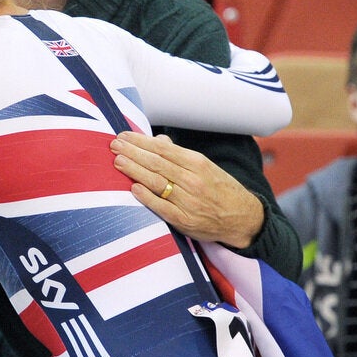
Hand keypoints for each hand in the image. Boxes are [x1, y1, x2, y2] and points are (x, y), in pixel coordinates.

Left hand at [110, 132, 264, 247]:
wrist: (242, 218)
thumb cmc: (219, 189)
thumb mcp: (205, 167)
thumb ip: (179, 155)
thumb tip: (157, 140)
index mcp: (197, 163)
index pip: (162, 148)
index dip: (140, 141)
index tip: (123, 136)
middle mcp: (192, 180)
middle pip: (157, 163)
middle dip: (133, 153)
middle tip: (113, 145)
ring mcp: (188, 201)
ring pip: (157, 182)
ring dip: (135, 170)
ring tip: (118, 162)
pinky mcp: (185, 220)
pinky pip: (162, 207)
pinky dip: (147, 197)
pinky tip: (133, 188)